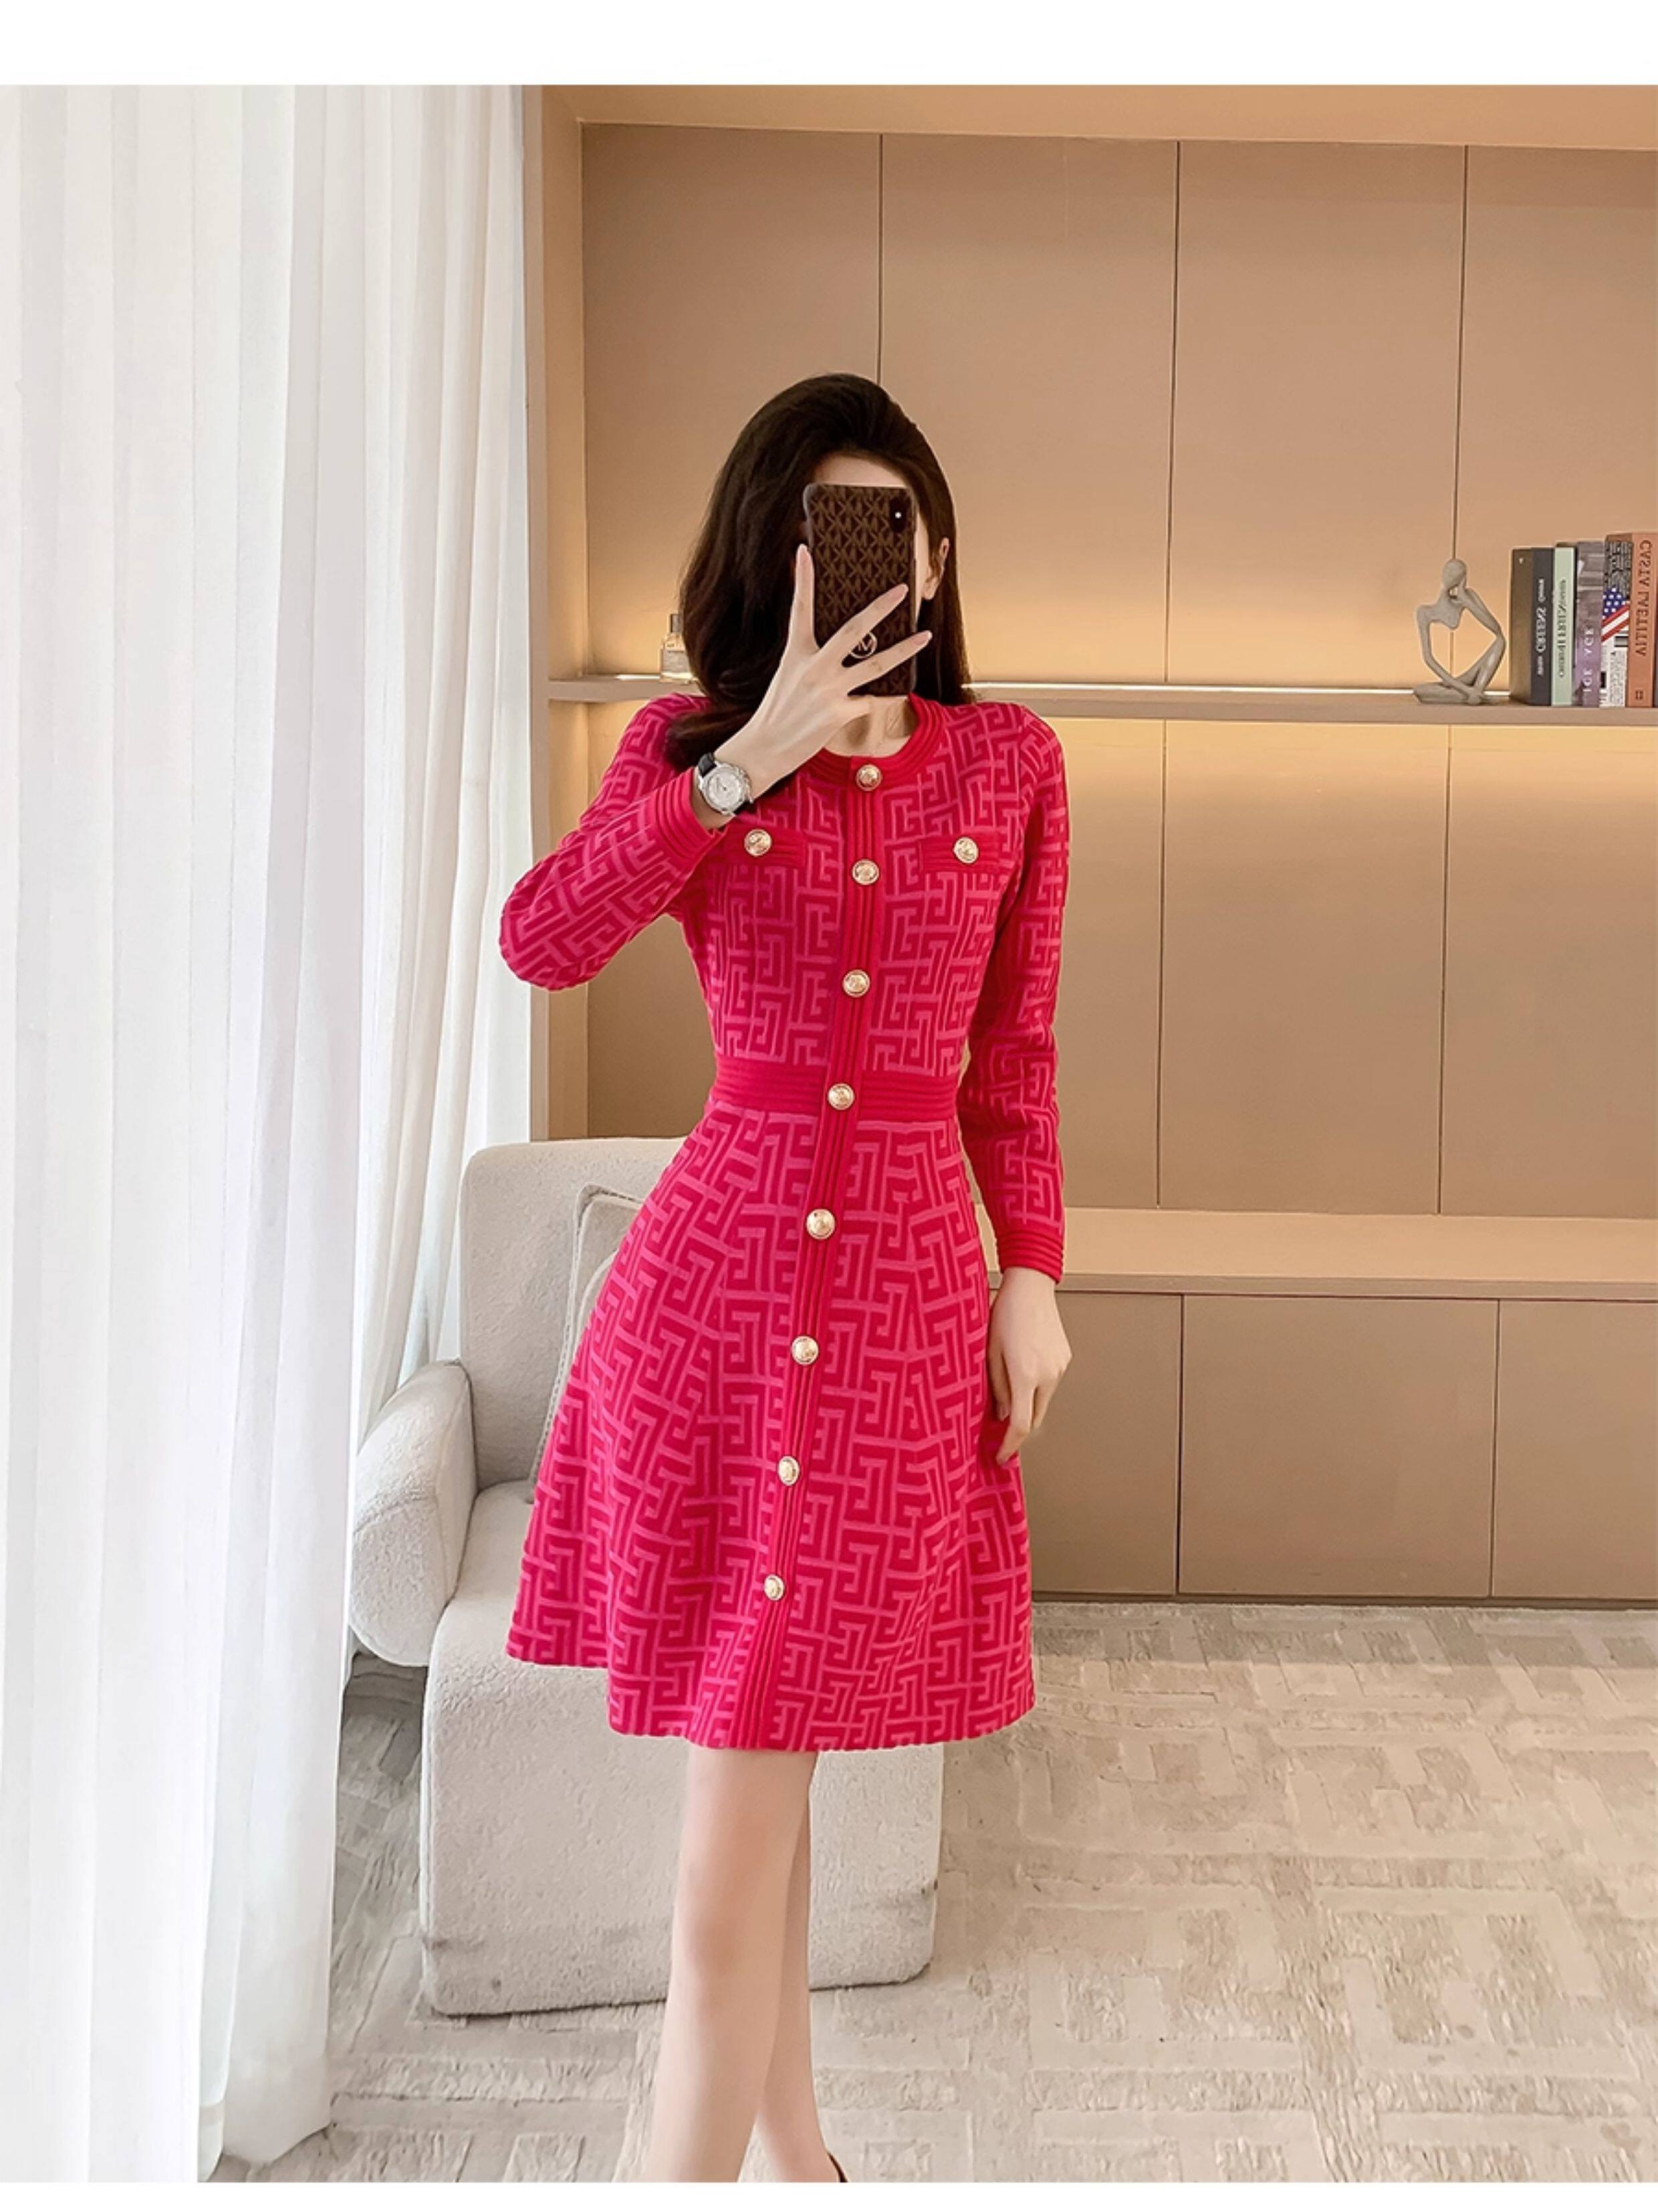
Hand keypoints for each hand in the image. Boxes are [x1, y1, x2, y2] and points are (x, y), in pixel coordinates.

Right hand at [710, 545, 931, 802]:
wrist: (763, 748)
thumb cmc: (776, 713)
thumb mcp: (787, 677)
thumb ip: (811, 660)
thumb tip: (838, 650)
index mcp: (796, 653)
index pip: (800, 609)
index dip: (803, 580)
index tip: (804, 552)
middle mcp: (814, 667)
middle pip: (854, 630)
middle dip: (880, 607)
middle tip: (901, 590)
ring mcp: (829, 690)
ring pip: (877, 664)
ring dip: (905, 649)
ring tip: (924, 636)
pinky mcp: (840, 713)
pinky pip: (871, 700)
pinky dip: (880, 698)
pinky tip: (888, 695)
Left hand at [986, 1267, 1070, 1462]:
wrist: (1030, 1285)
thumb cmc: (1003, 1313)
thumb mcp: (989, 1352)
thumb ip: (996, 1388)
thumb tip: (1002, 1415)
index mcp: (1026, 1375)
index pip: (1020, 1426)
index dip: (1009, 1447)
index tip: (1000, 1457)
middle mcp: (1048, 1375)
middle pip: (1034, 1419)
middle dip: (1017, 1430)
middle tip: (998, 1432)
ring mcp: (1059, 1367)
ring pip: (1042, 1401)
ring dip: (1026, 1406)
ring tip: (1005, 1394)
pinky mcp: (1064, 1358)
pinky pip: (1049, 1383)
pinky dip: (1035, 1388)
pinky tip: (1020, 1372)